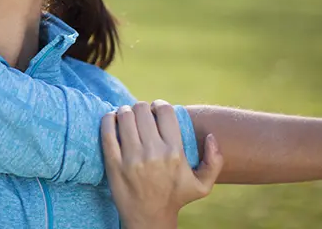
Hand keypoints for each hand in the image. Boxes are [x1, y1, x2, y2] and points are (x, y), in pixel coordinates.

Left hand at [102, 100, 223, 228]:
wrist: (148, 218)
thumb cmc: (174, 198)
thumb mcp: (202, 185)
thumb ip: (215, 161)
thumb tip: (211, 136)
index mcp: (174, 153)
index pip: (165, 111)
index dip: (160, 105)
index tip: (156, 111)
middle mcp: (153, 153)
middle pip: (141, 109)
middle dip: (141, 108)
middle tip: (141, 115)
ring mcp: (131, 158)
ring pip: (124, 115)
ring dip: (125, 111)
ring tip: (127, 118)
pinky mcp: (113, 162)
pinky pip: (106, 130)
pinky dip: (108, 119)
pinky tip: (112, 121)